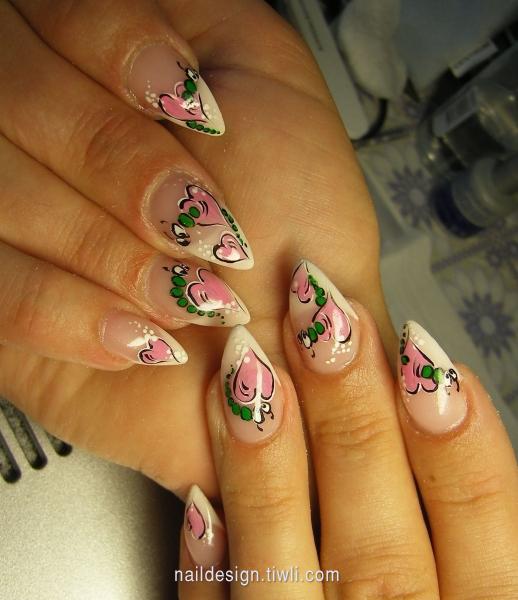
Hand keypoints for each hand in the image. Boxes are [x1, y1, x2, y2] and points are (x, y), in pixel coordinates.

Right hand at [0, 0, 390, 495]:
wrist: (290, 341)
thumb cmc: (298, 221)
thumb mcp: (270, 84)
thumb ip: (188, 23)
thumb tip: (127, 19)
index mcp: (103, 71)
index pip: (56, 13)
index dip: (114, 49)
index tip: (195, 108)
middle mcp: (50, 141)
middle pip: (14, 96)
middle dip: (118, 162)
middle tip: (197, 223)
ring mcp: (23, 222)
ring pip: (0, 190)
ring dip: (102, 246)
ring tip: (188, 294)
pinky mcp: (10, 305)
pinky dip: (70, 313)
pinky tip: (137, 333)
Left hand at [178, 262, 517, 598]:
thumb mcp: (472, 577)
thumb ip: (462, 513)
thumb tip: (441, 394)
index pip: (488, 532)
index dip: (458, 438)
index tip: (424, 351)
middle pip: (385, 549)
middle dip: (354, 423)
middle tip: (324, 322)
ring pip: (293, 583)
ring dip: (268, 471)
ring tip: (247, 371)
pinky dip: (211, 576)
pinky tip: (198, 503)